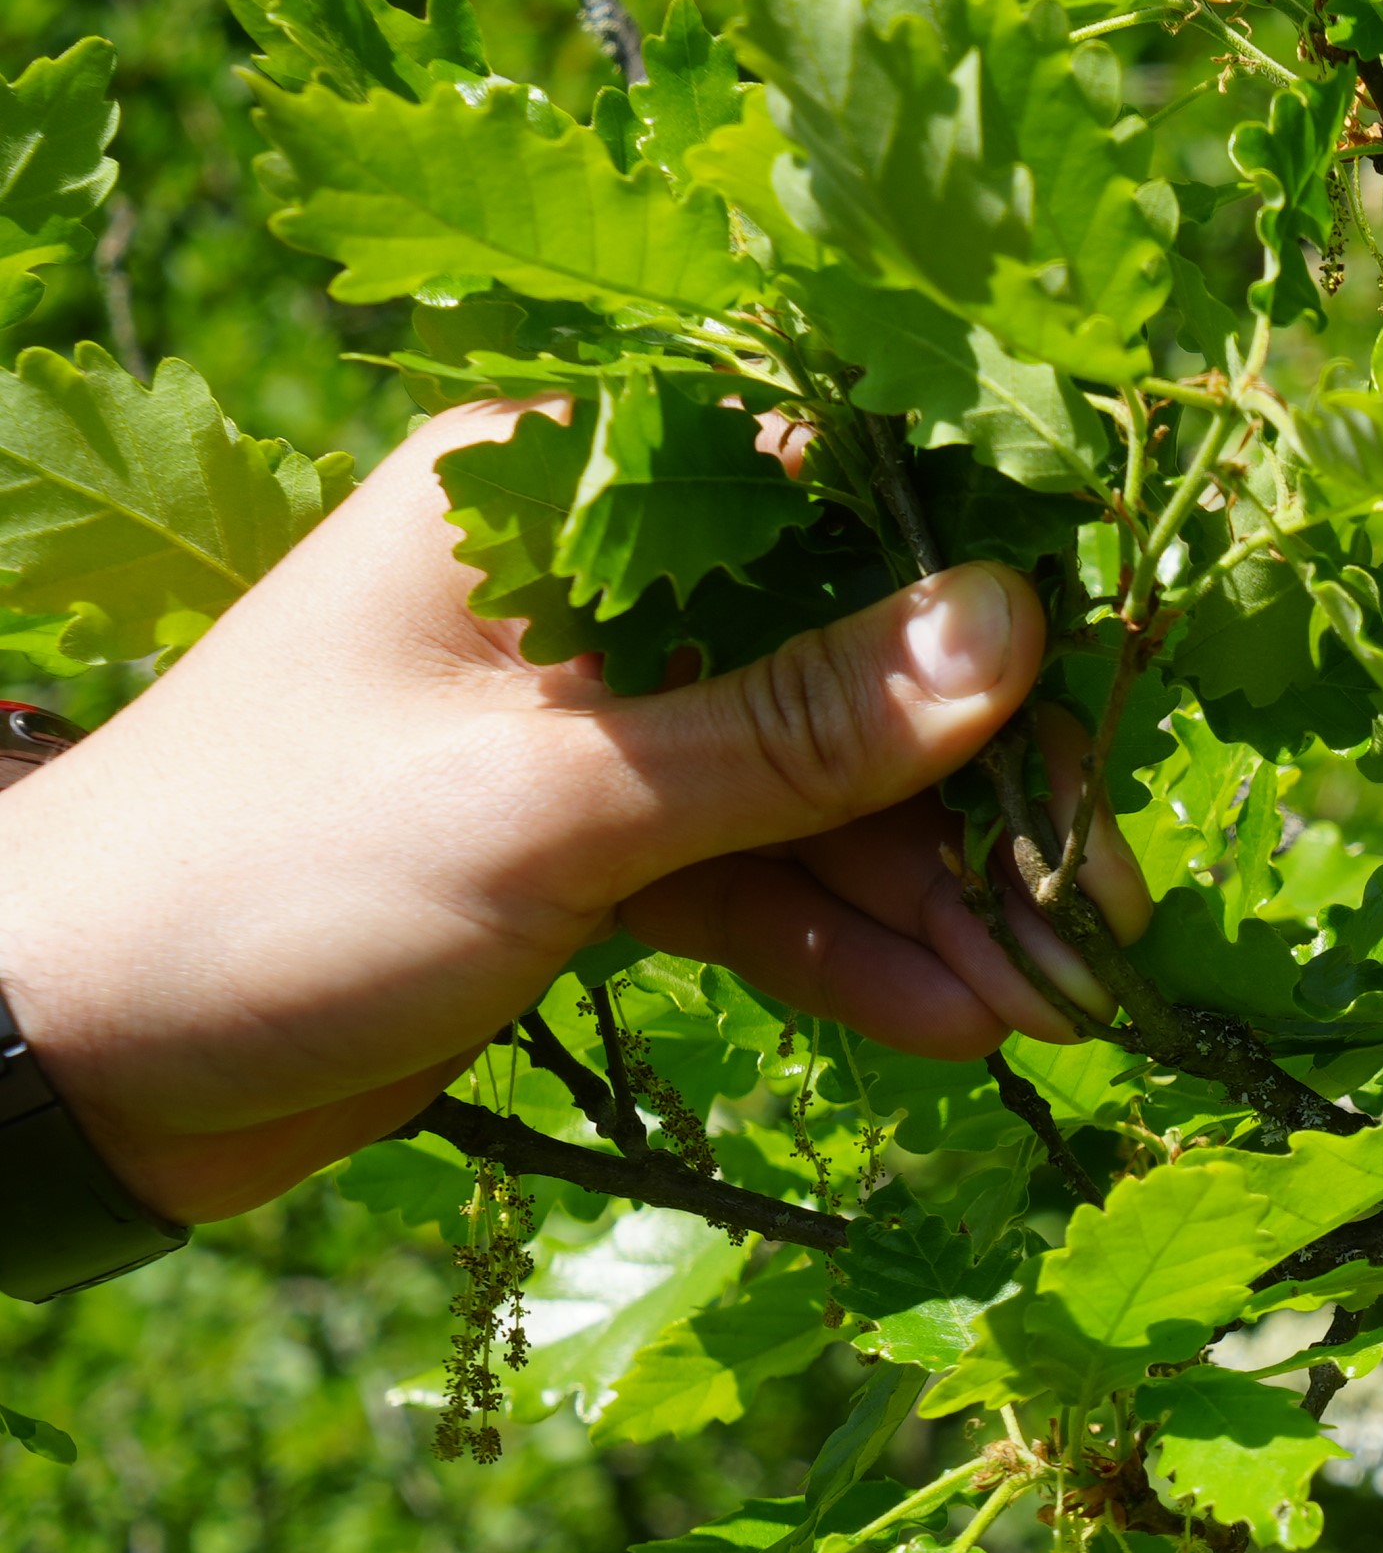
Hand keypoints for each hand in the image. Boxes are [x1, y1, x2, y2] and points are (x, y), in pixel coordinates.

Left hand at [0, 402, 1148, 1225]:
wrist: (67, 1059)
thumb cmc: (269, 875)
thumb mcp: (556, 802)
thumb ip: (793, 727)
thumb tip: (1015, 626)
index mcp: (548, 495)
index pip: (826, 493)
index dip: (980, 595)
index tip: (1104, 700)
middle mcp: (586, 593)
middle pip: (850, 663)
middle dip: (984, 798)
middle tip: (1108, 918)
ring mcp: (596, 733)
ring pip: (823, 796)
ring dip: (940, 902)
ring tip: (1058, 1010)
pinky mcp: (593, 860)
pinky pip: (764, 888)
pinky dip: (851, 954)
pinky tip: (951, 1027)